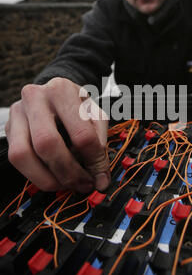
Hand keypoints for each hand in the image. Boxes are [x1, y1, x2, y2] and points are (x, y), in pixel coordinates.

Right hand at [5, 77, 109, 193]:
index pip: (81, 134)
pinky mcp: (9, 128)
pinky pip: (16, 159)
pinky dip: (36, 175)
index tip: (100, 176)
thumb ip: (100, 145)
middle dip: (68, 172)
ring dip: (49, 178)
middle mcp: (35, 97)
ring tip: (67, 184)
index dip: (93, 160)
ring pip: (24, 154)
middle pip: (47, 143)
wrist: (54, 94)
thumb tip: (100, 179)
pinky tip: (53, 177)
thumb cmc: (77, 107)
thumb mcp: (95, 116)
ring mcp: (18, 112)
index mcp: (62, 90)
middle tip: (83, 184)